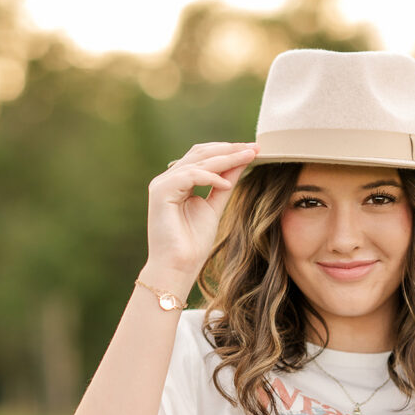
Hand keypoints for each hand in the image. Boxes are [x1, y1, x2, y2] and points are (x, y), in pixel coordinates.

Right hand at [144, 141, 258, 282]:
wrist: (178, 266)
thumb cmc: (193, 242)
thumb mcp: (215, 206)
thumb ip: (224, 184)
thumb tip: (241, 162)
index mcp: (178, 181)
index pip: (204, 156)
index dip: (228, 151)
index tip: (254, 150)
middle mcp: (168, 179)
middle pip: (200, 154)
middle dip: (230, 149)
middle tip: (254, 147)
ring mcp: (161, 184)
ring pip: (197, 162)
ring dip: (226, 159)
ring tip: (249, 158)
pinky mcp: (160, 192)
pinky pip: (189, 176)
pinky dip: (210, 178)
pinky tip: (227, 184)